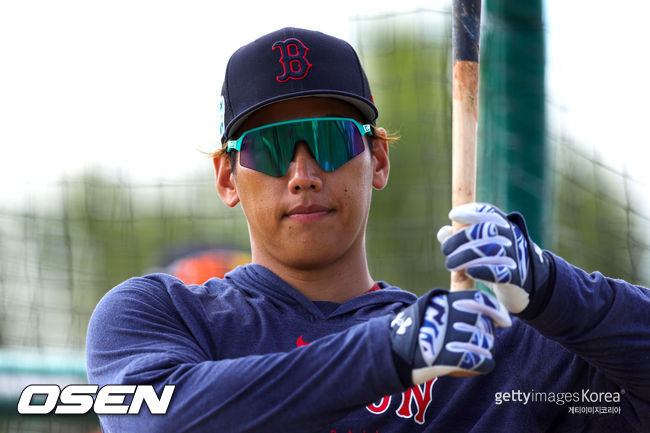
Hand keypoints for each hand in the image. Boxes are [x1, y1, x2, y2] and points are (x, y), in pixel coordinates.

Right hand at [390, 289, 510, 384]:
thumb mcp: (429, 305)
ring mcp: (450, 337)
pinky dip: (484, 364)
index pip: (481, 300)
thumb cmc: (412, 330)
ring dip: (484, 350)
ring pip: (484, 343)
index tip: (504, 321)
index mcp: (445, 302)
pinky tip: (480, 365)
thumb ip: (450, 297)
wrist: (391, 352)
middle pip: (484, 323)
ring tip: (473, 354)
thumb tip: (467, 280)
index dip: (496, 311)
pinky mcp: (451, 358)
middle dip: (485, 334)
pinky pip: (481, 362)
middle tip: (479, 341)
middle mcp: (449, 317)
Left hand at [437, 203, 549, 313]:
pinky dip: (482, 270)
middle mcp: (512, 238)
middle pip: (485, 230)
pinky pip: (498, 271)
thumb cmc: (499, 263)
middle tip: (446, 250)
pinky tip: (469, 272)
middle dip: (460, 238)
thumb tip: (443, 232)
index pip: (489, 213)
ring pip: (489, 249)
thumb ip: (461, 238)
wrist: (530, 287)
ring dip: (465, 256)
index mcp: (506, 227)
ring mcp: (516, 257)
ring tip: (451, 264)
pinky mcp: (515, 278)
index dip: (470, 211)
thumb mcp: (481, 248)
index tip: (453, 215)